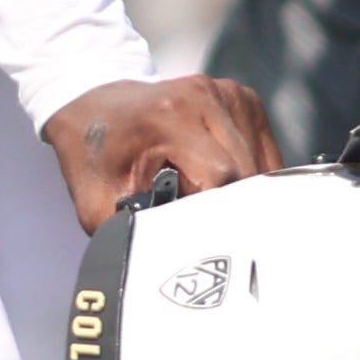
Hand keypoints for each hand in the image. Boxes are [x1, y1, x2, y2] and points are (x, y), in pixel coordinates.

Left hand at [47, 73, 281, 228]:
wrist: (98, 106)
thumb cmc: (95, 155)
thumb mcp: (99, 202)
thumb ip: (137, 233)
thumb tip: (174, 265)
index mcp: (170, 115)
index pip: (221, 176)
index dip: (213, 214)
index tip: (198, 236)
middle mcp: (206, 96)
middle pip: (247, 173)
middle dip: (228, 207)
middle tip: (201, 224)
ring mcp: (229, 94)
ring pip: (261, 166)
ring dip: (241, 192)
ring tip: (203, 196)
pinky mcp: (245, 100)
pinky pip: (264, 154)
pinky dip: (249, 176)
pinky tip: (220, 182)